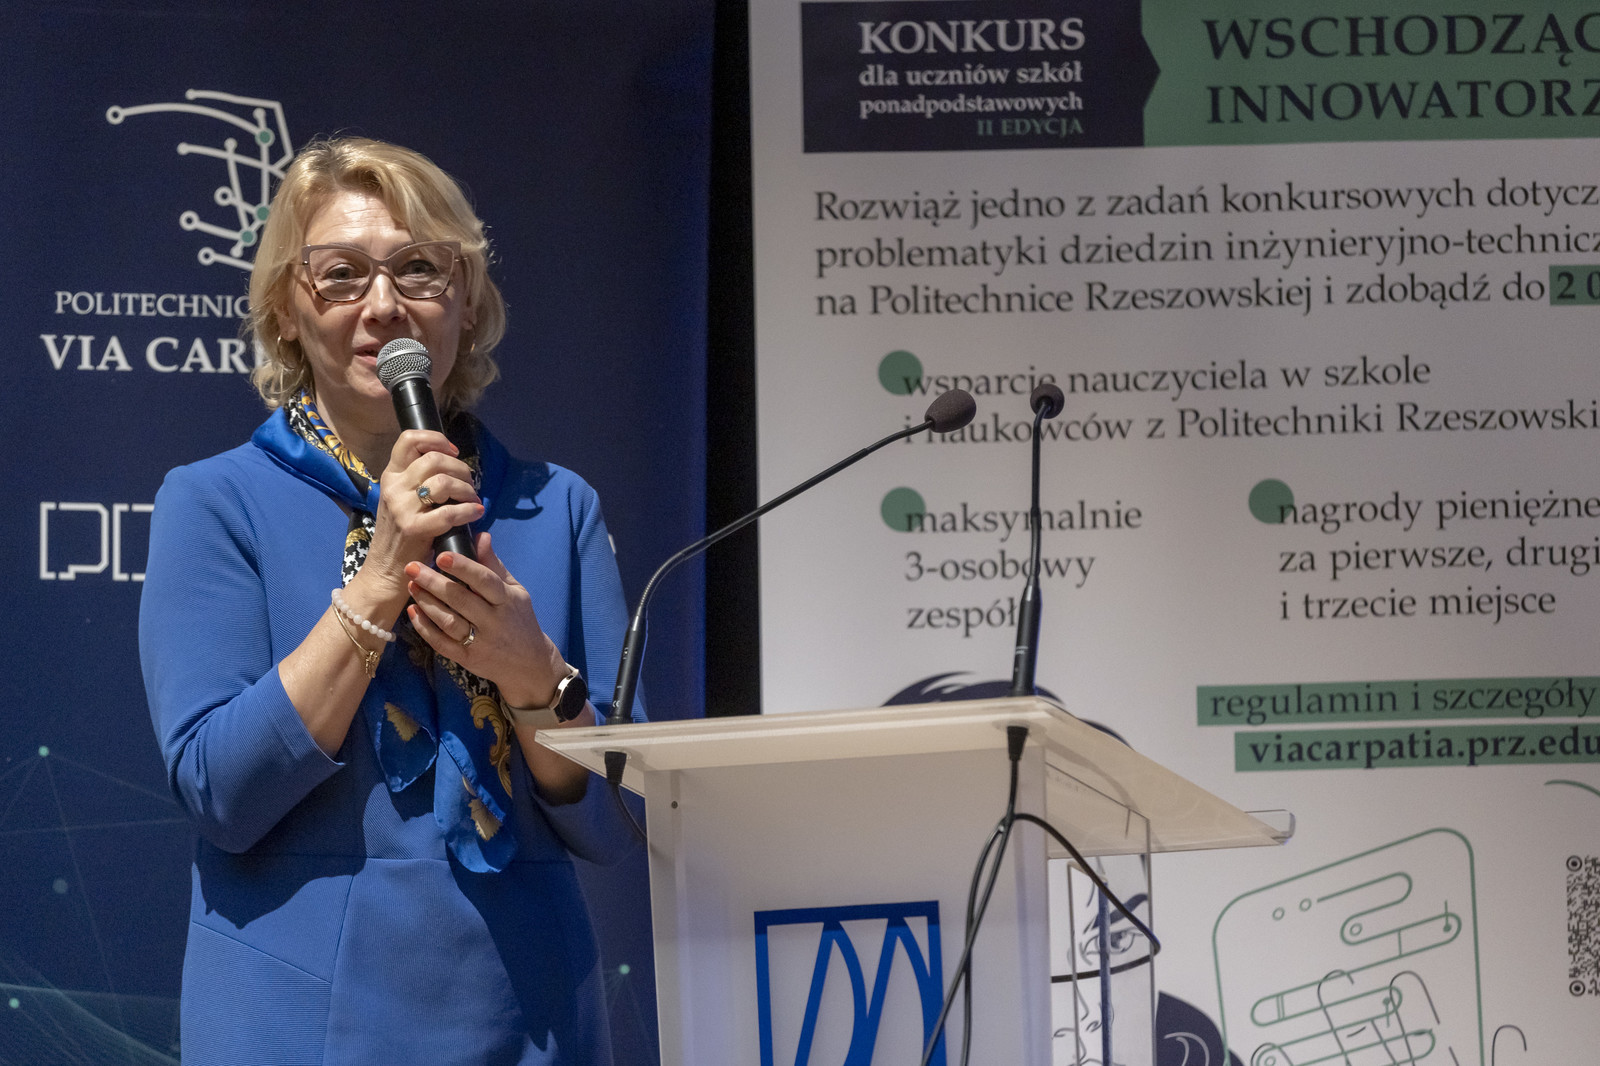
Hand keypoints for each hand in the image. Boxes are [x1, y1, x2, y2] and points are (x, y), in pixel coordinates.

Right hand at [363, 430, 483, 599]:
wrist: (386, 570)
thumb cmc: (402, 534)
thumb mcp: (403, 500)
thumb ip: (420, 481)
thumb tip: (452, 465)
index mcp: (391, 476)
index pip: (408, 439)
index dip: (436, 440)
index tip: (453, 453)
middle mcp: (394, 487)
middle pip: (434, 459)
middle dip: (461, 469)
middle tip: (469, 484)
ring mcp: (401, 507)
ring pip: (444, 482)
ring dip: (467, 490)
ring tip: (472, 501)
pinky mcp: (413, 528)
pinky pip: (449, 511)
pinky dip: (468, 511)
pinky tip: (475, 513)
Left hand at [405, 531, 565, 703]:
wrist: (529, 663)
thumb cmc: (519, 619)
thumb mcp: (515, 590)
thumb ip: (494, 565)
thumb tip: (480, 535)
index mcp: (507, 601)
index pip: (485, 581)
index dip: (464, 568)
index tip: (442, 555)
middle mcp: (494, 622)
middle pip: (461, 600)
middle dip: (434, 582)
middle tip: (412, 567)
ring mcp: (481, 643)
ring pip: (449, 621)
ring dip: (427, 603)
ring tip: (411, 586)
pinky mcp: (468, 659)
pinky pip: (442, 644)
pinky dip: (426, 628)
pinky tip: (413, 612)